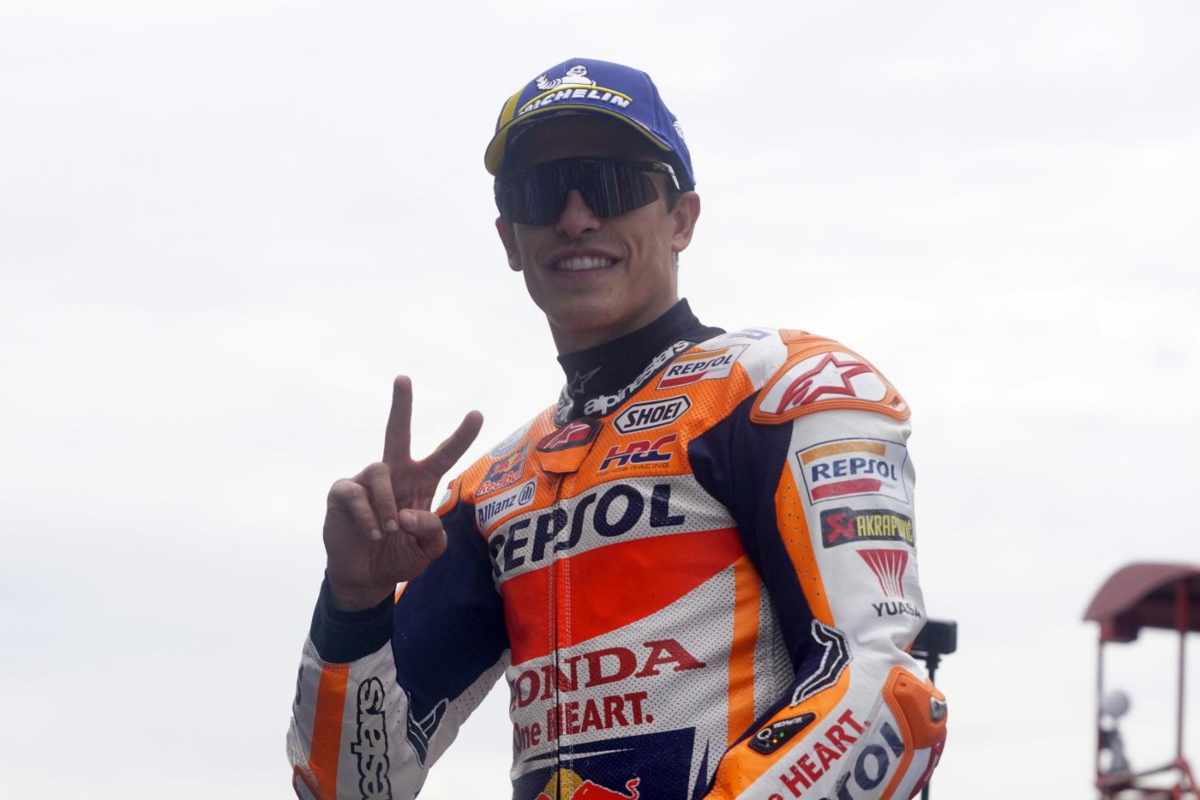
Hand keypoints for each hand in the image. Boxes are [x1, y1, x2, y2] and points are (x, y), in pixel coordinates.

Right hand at [323, 376, 482, 609]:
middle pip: (397, 433)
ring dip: (386, 504)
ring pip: (380, 471)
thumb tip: (407, 513)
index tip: (477, 414)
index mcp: (421, 483)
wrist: (367, 577)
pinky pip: (354, 492)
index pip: (444, 455)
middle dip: (401, 406)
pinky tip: (371, 533)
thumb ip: (431, 532)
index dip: (460, 436)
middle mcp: (394, 475)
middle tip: (403, 379)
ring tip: (388, 530)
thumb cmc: (401, 556)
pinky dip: (366, 515)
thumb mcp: (428, 551)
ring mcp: (366, 481)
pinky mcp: (342, 492)